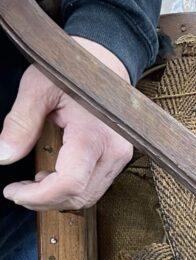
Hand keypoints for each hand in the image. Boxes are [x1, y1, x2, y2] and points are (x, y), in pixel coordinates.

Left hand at [0, 37, 132, 210]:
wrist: (105, 59)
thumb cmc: (72, 70)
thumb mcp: (37, 89)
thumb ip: (19, 124)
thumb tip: (2, 156)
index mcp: (93, 136)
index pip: (70, 184)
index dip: (39, 196)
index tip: (13, 191)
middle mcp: (113, 151)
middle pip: (80, 196)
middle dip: (45, 200)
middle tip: (18, 191)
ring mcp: (120, 156)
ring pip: (89, 196)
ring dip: (58, 197)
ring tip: (34, 182)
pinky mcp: (119, 158)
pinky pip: (95, 185)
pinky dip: (71, 189)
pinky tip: (53, 175)